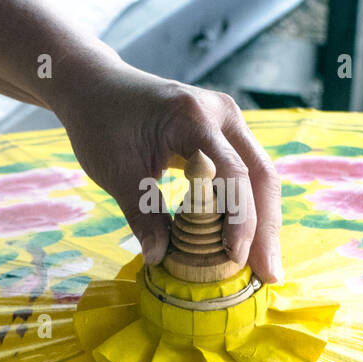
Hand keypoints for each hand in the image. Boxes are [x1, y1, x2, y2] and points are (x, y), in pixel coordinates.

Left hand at [53, 60, 283, 282]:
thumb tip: (159, 258)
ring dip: (262, 220)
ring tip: (262, 266)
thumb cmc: (100, 124)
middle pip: (260, 174)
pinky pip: (245, 170)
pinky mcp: (223, 131)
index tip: (234, 258)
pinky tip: (246, 239)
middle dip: (265, 227)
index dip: (238, 219)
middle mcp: (222, 113)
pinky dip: (247, 204)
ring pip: (259, 173)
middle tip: (268, 274)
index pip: (232, 172)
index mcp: (194, 117)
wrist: (94, 87)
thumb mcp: (116, 172)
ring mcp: (227, 119)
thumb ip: (141, 214)